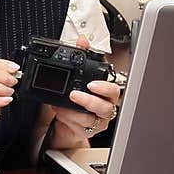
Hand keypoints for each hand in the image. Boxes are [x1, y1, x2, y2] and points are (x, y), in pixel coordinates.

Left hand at [47, 34, 120, 150]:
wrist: (67, 120)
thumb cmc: (76, 100)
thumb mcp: (77, 76)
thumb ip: (82, 56)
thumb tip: (82, 40)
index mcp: (106, 94)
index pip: (113, 89)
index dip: (105, 87)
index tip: (92, 84)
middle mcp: (104, 108)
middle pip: (107, 107)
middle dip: (90, 101)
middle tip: (75, 95)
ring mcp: (96, 122)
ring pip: (91, 119)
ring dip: (74, 111)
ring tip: (62, 105)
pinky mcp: (86, 132)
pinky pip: (79, 128)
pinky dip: (68, 119)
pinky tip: (61, 112)